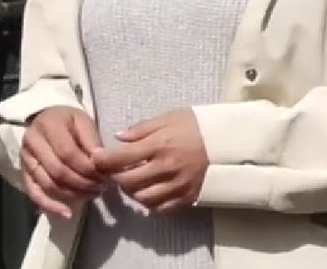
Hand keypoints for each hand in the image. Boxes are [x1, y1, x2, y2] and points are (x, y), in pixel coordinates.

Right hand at [20, 106, 105, 218]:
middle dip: (83, 183)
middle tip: (102, 187)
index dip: (88, 168)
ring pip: (48, 184)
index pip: (68, 153)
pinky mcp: (24, 174)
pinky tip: (67, 213)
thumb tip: (101, 162)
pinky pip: (34, 194)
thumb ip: (92, 141)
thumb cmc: (68, 121)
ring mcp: (25, 160)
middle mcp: (32, 143)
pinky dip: (50, 206)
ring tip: (93, 194)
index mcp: (48, 126)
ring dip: (73, 194)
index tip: (106, 175)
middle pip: (58, 171)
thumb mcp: (83, 121)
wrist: (47, 120)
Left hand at [92, 108, 208, 213]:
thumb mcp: (170, 117)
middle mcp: (166, 168)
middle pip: (127, 182)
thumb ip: (142, 128)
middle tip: (116, 171)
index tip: (97, 159)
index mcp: (160, 145)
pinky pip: (160, 208)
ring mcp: (177, 185)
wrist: (229, 140)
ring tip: (134, 181)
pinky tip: (150, 191)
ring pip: (142, 198)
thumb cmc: (197, 125)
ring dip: (133, 191)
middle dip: (116, 178)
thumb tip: (118, 137)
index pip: (121, 158)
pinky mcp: (187, 197)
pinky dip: (150, 202)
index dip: (103, 160)